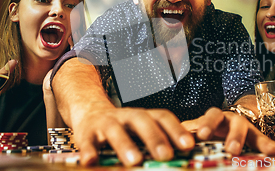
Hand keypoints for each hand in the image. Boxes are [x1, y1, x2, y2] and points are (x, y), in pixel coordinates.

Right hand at [72, 107, 194, 165]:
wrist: (90, 112)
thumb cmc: (124, 127)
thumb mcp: (142, 129)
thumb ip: (161, 139)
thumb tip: (188, 152)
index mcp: (144, 116)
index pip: (163, 117)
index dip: (176, 130)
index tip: (189, 145)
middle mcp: (126, 116)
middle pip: (142, 121)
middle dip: (155, 138)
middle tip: (166, 156)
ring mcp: (106, 123)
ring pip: (115, 130)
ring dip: (125, 145)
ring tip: (134, 161)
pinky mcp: (86, 133)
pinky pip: (87, 142)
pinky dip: (89, 151)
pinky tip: (91, 162)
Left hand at [181, 107, 274, 155]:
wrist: (219, 126)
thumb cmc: (203, 133)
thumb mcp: (194, 134)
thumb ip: (185, 137)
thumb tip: (168, 146)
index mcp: (212, 119)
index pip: (210, 116)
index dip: (206, 124)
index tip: (202, 135)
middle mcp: (230, 121)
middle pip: (234, 122)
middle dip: (234, 135)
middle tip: (232, 149)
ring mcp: (245, 129)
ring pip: (253, 131)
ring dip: (260, 142)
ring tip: (270, 152)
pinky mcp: (255, 139)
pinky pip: (265, 143)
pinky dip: (273, 148)